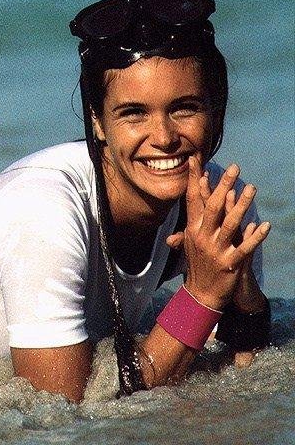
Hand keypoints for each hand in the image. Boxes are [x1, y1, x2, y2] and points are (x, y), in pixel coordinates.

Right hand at [178, 157, 269, 309]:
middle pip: (213, 207)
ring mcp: (216, 250)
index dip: (195, 179)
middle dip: (224, 186)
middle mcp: (202, 237)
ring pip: (230, 224)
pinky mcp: (229, 264)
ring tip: (252, 188)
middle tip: (234, 168)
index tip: (196, 160)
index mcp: (192, 229)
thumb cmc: (197, 265)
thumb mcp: (189, 243)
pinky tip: (265, 225)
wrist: (201, 294)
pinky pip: (245, 248)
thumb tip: (193, 203)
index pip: (192, 199)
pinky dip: (255, 236)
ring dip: (242, 205)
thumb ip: (191, 222)